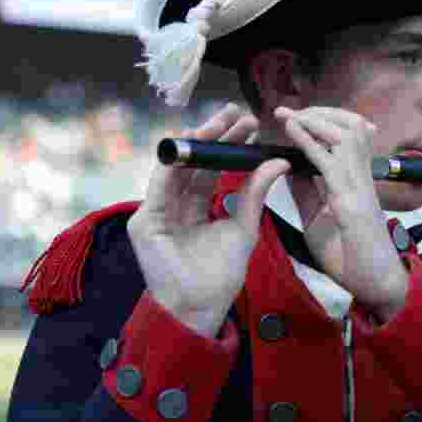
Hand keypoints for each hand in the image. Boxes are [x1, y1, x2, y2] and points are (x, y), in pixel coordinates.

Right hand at [127, 103, 290, 337]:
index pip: (211, 168)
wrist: (203, 308)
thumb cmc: (220, 275)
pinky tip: (192, 146)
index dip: (228, 145)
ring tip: (220, 123)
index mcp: (195, 207)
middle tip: (237, 113)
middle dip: (214, 135)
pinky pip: (158, 187)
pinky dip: (173, 165)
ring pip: (175, 168)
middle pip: (193, 163)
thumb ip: (255, 194)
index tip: (249, 124)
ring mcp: (156, 213)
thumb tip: (278, 162)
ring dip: (196, 144)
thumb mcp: (244, 227)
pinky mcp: (144, 223)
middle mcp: (173, 205)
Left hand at [274, 105, 408, 323]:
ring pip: (346, 133)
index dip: (323, 120)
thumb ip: (306, 193)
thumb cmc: (352, 259)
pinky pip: (329, 162)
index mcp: (356, 180)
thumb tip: (288, 167)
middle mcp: (362, 176)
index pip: (345, 136)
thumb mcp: (318, 219)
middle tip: (288, 111)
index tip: (294, 116)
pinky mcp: (352, 201)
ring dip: (316, 120)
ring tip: (290, 116)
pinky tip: (292, 129)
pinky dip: (309, 141)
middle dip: (320, 112)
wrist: (377, 286)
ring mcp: (360, 186)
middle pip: (351, 125)